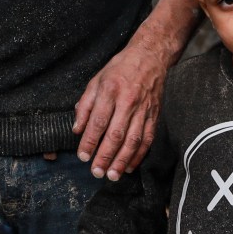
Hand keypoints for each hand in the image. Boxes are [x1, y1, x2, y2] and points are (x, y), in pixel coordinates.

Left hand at [72, 35, 168, 180]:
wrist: (150, 57)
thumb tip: (77, 129)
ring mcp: (144, 110)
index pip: (98, 121)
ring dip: (122, 160)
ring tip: (112, 175)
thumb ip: (85, 105)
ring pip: (133, 140)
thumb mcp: (96, 80)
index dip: (89, 141)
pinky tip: (129, 166)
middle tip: (96, 172)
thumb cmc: (120, 69)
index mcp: (110, 91)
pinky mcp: (155, 115)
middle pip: (116, 134)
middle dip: (105, 156)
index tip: (82, 156)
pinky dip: (139, 155)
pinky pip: (147, 139)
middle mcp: (128, 101)